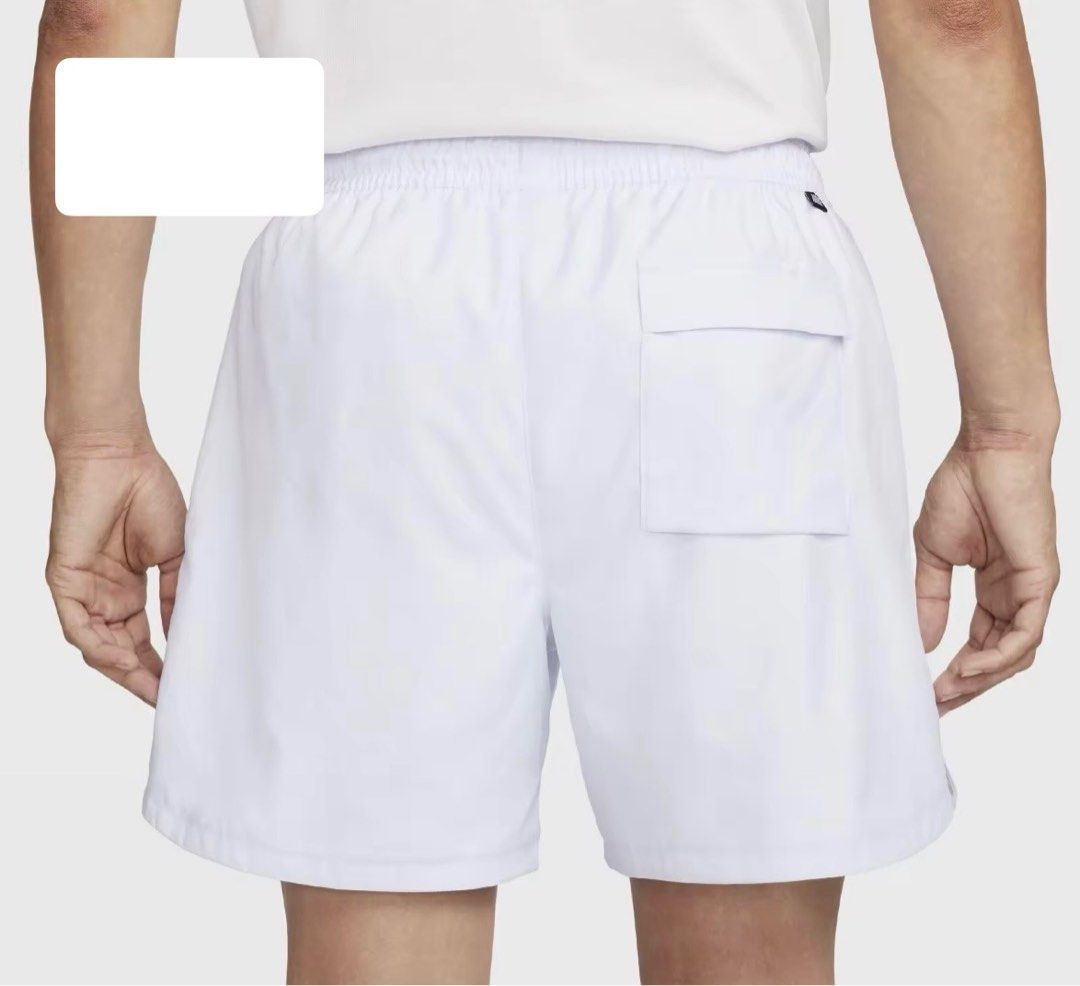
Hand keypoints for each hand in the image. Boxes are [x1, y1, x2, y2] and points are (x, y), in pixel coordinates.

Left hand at [46, 436, 185, 704]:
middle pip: (119, 651)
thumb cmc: (151, 495)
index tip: (183, 686)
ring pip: (97, 646)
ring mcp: (83, 589)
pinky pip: (77, 625)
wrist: (120, 458)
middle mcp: (104, 595)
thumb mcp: (176, 555)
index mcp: (129, 588)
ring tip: (153, 687)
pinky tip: (123, 660)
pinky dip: (98, 647)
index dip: (160, 666)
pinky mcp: (64, 579)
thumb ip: (177, 596)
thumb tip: (187, 634)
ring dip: (122, 670)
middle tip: (169, 699)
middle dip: (142, 678)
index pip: (141, 640)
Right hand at [914, 430, 1058, 714]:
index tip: (928, 692)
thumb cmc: (963, 488)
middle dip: (968, 686)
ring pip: (1015, 654)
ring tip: (947, 690)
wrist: (988, 450)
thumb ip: (930, 597)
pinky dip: (998, 657)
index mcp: (995, 587)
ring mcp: (1033, 590)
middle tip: (936, 705)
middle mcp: (1019, 594)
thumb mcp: (933, 553)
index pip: (981, 642)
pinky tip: (968, 668)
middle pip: (999, 657)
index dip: (957, 671)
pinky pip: (1025, 634)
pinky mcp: (1041, 581)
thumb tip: (924, 641)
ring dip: (981, 678)